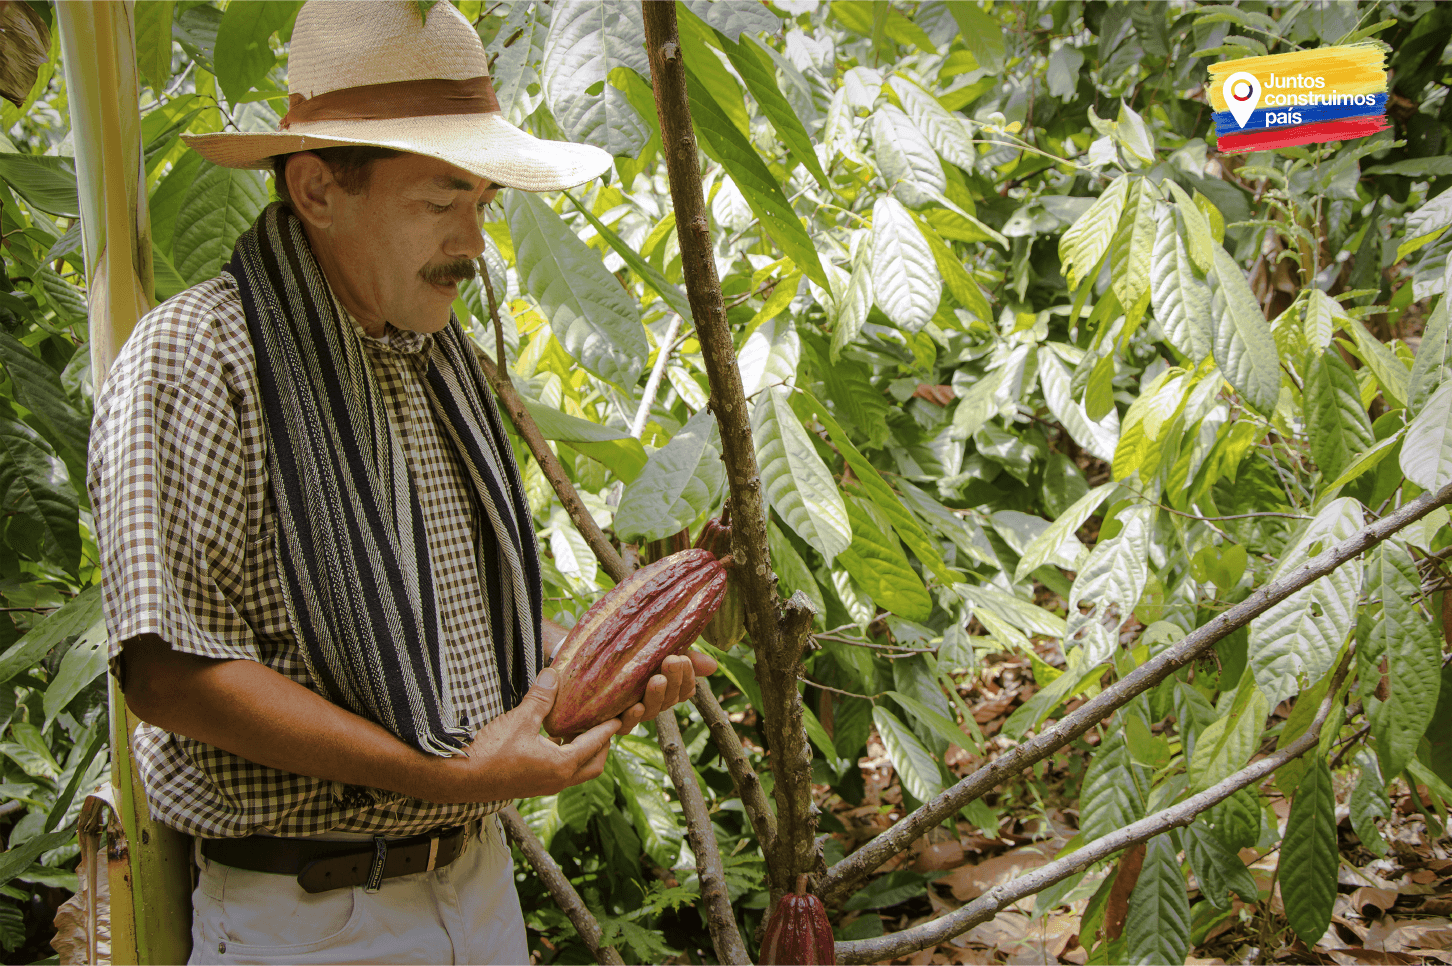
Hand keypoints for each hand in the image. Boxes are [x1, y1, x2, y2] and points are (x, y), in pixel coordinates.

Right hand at [439, 668, 618, 801]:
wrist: (458, 779)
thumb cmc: (490, 751)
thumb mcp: (520, 720)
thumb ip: (541, 698)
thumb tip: (554, 674)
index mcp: (561, 765)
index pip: (596, 743)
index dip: (609, 726)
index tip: (621, 713)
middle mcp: (558, 780)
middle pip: (594, 764)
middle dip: (603, 744)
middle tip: (604, 721)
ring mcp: (545, 786)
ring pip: (577, 770)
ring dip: (584, 751)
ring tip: (581, 726)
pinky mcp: (532, 785)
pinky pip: (560, 771)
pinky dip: (566, 755)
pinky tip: (555, 737)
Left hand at [616, 650, 718, 734]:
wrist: (589, 663)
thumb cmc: (629, 652)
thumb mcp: (657, 649)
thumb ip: (684, 657)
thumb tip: (713, 665)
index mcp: (667, 688)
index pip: (685, 689)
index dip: (687, 677)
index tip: (683, 658)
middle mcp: (653, 702)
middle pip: (670, 698)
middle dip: (674, 680)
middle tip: (672, 660)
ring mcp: (634, 712)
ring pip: (652, 711)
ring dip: (656, 696)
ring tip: (656, 680)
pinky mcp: (612, 720)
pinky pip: (625, 726)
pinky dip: (632, 718)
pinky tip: (635, 707)